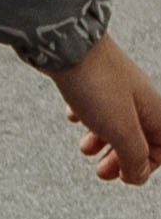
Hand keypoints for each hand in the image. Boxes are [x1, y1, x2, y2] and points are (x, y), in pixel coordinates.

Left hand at [51, 36, 160, 185]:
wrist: (67, 43)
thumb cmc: (97, 83)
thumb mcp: (121, 130)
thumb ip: (134, 156)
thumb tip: (137, 175)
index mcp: (153, 111)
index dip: (146, 166)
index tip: (123, 175)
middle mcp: (138, 99)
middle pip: (138, 138)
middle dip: (120, 159)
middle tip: (101, 171)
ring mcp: (115, 88)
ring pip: (115, 123)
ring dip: (102, 141)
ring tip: (85, 147)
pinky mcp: (92, 80)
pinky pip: (93, 105)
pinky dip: (85, 117)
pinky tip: (73, 116)